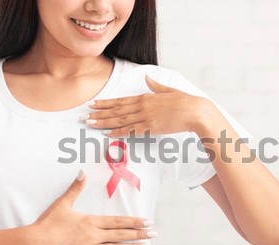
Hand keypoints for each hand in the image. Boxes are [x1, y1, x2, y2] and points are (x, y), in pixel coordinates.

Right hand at [30, 171, 155, 244]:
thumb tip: (82, 173)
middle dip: (140, 234)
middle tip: (154, 234)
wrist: (36, 243)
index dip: (134, 222)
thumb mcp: (63, 203)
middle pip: (121, 235)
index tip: (147, 221)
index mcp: (91, 221)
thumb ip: (75, 189)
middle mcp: (94, 236)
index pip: (118, 221)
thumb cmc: (49, 223)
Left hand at [82, 76, 212, 136]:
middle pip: (116, 111)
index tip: (93, 104)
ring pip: (119, 121)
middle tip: (84, 116)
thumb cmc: (184, 101)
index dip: (105, 103)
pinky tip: (107, 133)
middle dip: (99, 113)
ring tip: (90, 123)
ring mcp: (145, 117)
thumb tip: (147, 78)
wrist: (195, 111)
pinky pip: (130, 131)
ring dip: (103, 122)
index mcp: (145, 97)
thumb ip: (156, 85)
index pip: (120, 101)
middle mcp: (142, 106)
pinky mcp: (151, 128)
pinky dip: (117, 132)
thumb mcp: (168, 90)